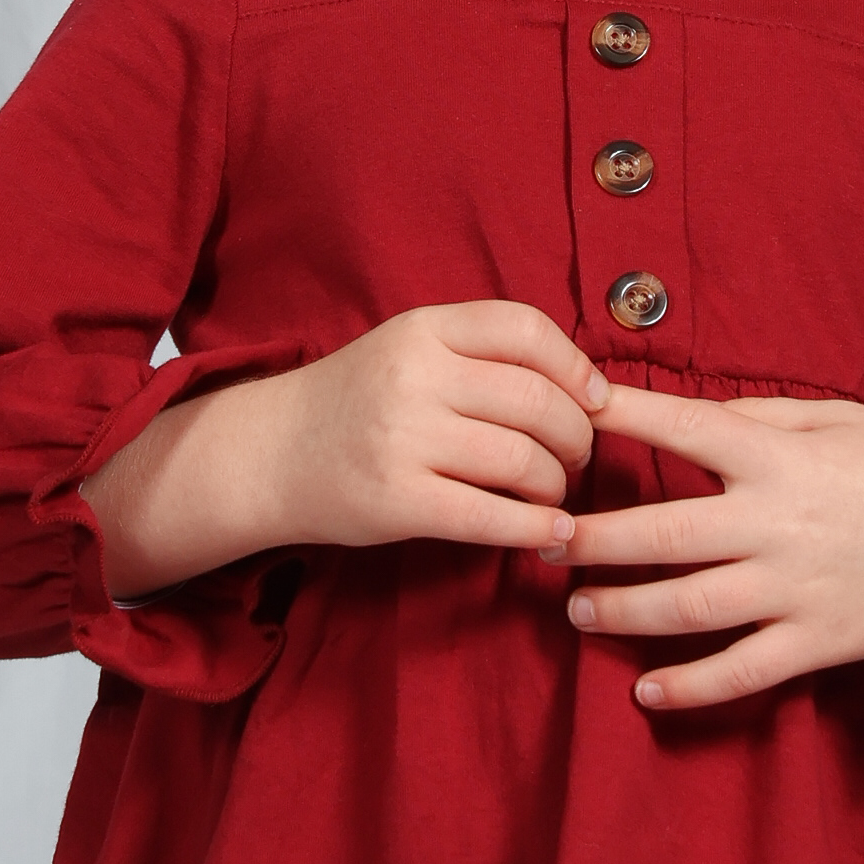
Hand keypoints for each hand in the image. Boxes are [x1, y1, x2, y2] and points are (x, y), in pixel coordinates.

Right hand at [80, 305, 606, 598]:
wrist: (268, 455)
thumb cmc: (356, 403)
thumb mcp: (408, 350)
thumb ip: (479, 354)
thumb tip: (584, 386)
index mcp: (422, 329)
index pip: (525, 328)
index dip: (575, 367)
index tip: (595, 399)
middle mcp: (414, 376)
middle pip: (537, 400)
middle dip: (577, 435)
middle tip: (577, 456)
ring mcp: (403, 439)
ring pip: (522, 460)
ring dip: (557, 485)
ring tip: (553, 493)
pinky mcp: (397, 501)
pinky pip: (491, 517)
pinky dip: (535, 528)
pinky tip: (550, 534)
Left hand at [561, 386, 863, 709]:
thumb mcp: (840, 418)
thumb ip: (761, 415)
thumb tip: (691, 415)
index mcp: (783, 459)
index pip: (688, 431)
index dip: (628, 419)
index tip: (576, 412)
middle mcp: (780, 525)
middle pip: (665, 535)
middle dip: (594, 540)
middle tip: (544, 541)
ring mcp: (795, 590)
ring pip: (688, 608)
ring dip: (622, 610)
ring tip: (576, 609)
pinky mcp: (815, 643)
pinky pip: (741, 672)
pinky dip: (690, 687)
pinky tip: (644, 690)